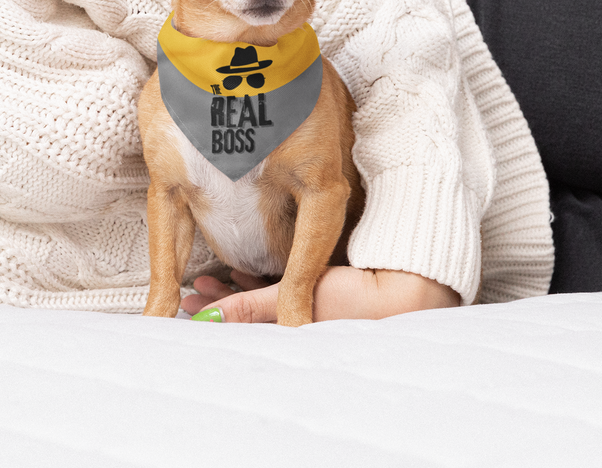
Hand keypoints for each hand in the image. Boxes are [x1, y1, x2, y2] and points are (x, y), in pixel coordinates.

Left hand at [182, 266, 459, 322]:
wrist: (412, 286)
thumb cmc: (360, 298)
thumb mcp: (300, 298)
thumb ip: (254, 307)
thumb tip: (209, 320)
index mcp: (294, 331)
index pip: (244, 326)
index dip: (214, 314)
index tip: (189, 303)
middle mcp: (300, 321)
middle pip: (250, 312)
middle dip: (220, 301)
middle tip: (193, 290)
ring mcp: (311, 306)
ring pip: (264, 298)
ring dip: (237, 289)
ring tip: (209, 278)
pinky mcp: (323, 290)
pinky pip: (284, 287)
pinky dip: (262, 281)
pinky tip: (245, 270)